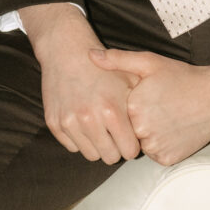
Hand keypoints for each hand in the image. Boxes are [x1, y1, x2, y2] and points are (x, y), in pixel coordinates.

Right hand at [24, 3, 140, 162]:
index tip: (130, 136)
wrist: (66, 51)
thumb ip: (145, 104)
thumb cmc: (101, 67)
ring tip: (100, 127)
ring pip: (91, 155)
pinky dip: (80, 139)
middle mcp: (89, 119)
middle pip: (110, 157)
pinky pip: (72, 147)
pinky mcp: (54, 123)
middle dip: (116, 148)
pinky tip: (84, 122)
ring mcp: (69, 122)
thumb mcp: (129, 77)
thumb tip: (155, 130)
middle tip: (115, 133)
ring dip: (98, 145)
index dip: (132, 145)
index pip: (129, 151)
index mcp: (111, 110)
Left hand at [116, 51, 209, 167]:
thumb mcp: (150, 62)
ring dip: (148, 134)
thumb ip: (118, 60)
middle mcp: (142, 131)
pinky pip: (154, 154)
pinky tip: (173, 129)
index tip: (147, 95)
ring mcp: (155, 148)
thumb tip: (90, 54)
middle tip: (159, 107)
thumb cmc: (183, 78)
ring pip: (140, 143)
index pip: (118, 111)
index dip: (131, 102)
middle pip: (128, 128)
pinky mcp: (167, 159)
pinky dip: (160, 144)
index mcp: (133, 107)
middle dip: (138, 120)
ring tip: (166, 117)